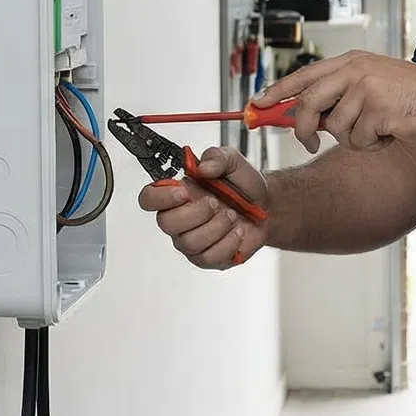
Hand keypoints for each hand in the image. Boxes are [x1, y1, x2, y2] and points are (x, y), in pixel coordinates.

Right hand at [136, 146, 270, 269]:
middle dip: (196, 212)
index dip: (160, 197)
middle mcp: (180, 219)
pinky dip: (229, 242)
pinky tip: (238, 231)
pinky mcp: (207, 258)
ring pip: (189, 242)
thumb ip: (216, 157)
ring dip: (216, 226)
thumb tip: (202, 167)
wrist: (267, 207)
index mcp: (178, 193)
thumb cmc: (243, 186)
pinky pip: (209, 257)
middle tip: (215, 202)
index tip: (183, 192)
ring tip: (232, 215)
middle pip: (166, 223)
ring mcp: (191, 240)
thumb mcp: (232, 161)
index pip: (148, 198)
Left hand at [255, 50, 415, 153]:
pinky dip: (372, 145)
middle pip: (309, 103)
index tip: (257, 105)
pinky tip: (390, 133)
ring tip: (378, 129)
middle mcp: (356, 71)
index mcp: (351, 62)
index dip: (277, 91)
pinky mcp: (379, 111)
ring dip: (354, 139)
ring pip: (336, 129)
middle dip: (303, 129)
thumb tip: (304, 117)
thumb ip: (339, 95)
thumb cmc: (411, 97)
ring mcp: (367, 90)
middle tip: (308, 143)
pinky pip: (359, 140)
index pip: (304, 75)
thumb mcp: (371, 85)